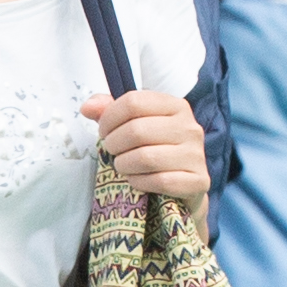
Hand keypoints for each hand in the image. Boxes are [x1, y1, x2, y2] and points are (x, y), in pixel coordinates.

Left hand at [82, 91, 209, 202]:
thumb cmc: (154, 149)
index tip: (104, 131)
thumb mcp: (132, 124)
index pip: (133, 102)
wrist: (183, 184)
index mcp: (175, 106)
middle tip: (112, 151)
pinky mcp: (198, 180)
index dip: (109, 118)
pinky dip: (140, 182)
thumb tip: (88, 107)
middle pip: (136, 130)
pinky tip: (137, 180)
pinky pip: (159, 181)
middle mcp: (190, 127)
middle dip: (114, 144)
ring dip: (124, 165)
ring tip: (123, 166)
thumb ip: (109, 111)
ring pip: (146, 158)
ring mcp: (196, 154)